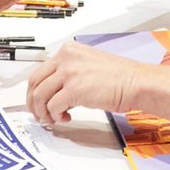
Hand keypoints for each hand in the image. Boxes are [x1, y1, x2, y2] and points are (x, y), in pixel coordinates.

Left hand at [26, 42, 145, 124]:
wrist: (137, 82)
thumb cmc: (120, 77)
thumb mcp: (88, 66)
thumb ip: (69, 74)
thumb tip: (54, 94)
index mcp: (69, 50)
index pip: (40, 70)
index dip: (35, 90)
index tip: (37, 101)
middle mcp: (66, 58)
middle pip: (34, 82)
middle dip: (33, 102)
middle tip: (38, 113)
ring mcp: (69, 72)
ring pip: (40, 96)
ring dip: (43, 112)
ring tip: (53, 118)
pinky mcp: (74, 89)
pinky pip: (53, 106)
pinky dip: (55, 116)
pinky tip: (65, 118)